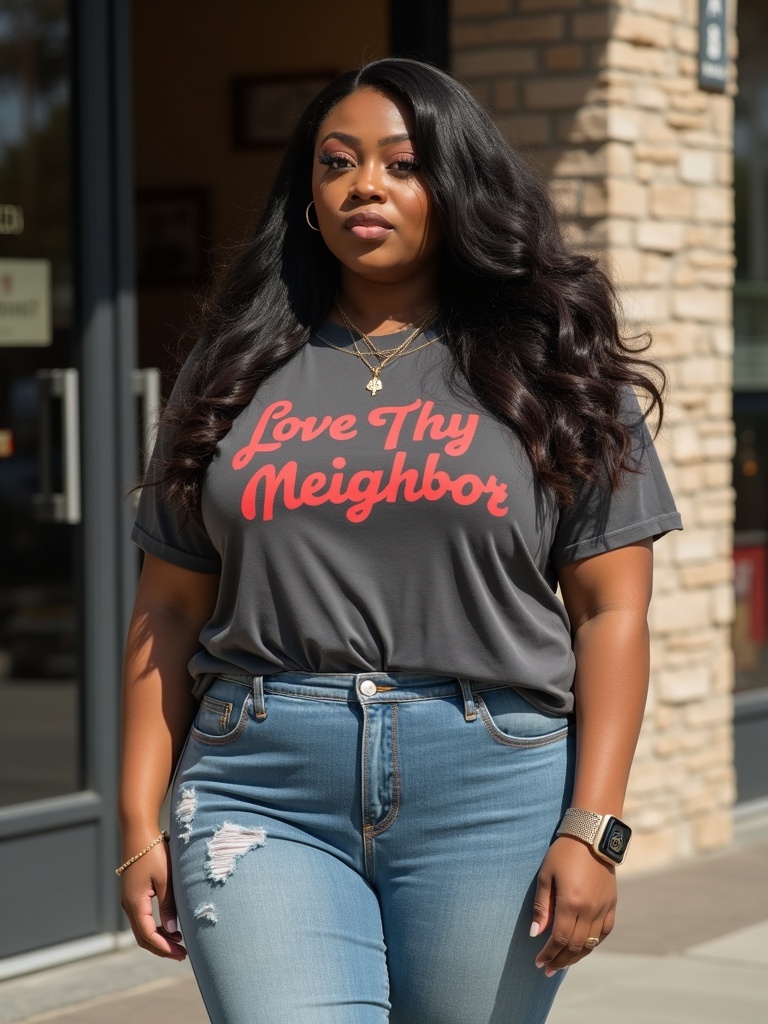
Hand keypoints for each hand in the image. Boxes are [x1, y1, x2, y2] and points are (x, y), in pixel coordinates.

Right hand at [119, 834, 185, 959]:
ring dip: (158, 939)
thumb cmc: (154, 852)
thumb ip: (168, 905)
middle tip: (182, 954)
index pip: (148, 936)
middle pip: (143, 937)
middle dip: (162, 948)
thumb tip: (173, 930)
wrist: (138, 832)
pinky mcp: (132, 894)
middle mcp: (128, 905)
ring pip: (141, 929)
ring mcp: (129, 900)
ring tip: (179, 942)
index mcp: (135, 904)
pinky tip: (169, 925)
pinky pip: (142, 918)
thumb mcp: (165, 879)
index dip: (164, 948)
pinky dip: (154, 927)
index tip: (182, 954)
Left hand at [530, 836, 616, 975]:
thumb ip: (542, 906)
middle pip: (575, 946)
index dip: (548, 954)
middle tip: (548, 969)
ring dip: (576, 957)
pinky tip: (583, 948)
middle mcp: (590, 910)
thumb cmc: (563, 853)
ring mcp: (603, 908)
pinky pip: (604, 933)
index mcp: (571, 903)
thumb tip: (535, 933)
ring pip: (591, 944)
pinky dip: (594, 944)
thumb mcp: (546, 875)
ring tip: (562, 963)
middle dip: (560, 960)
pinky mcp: (612, 904)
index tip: (538, 962)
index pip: (559, 939)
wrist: (591, 837)